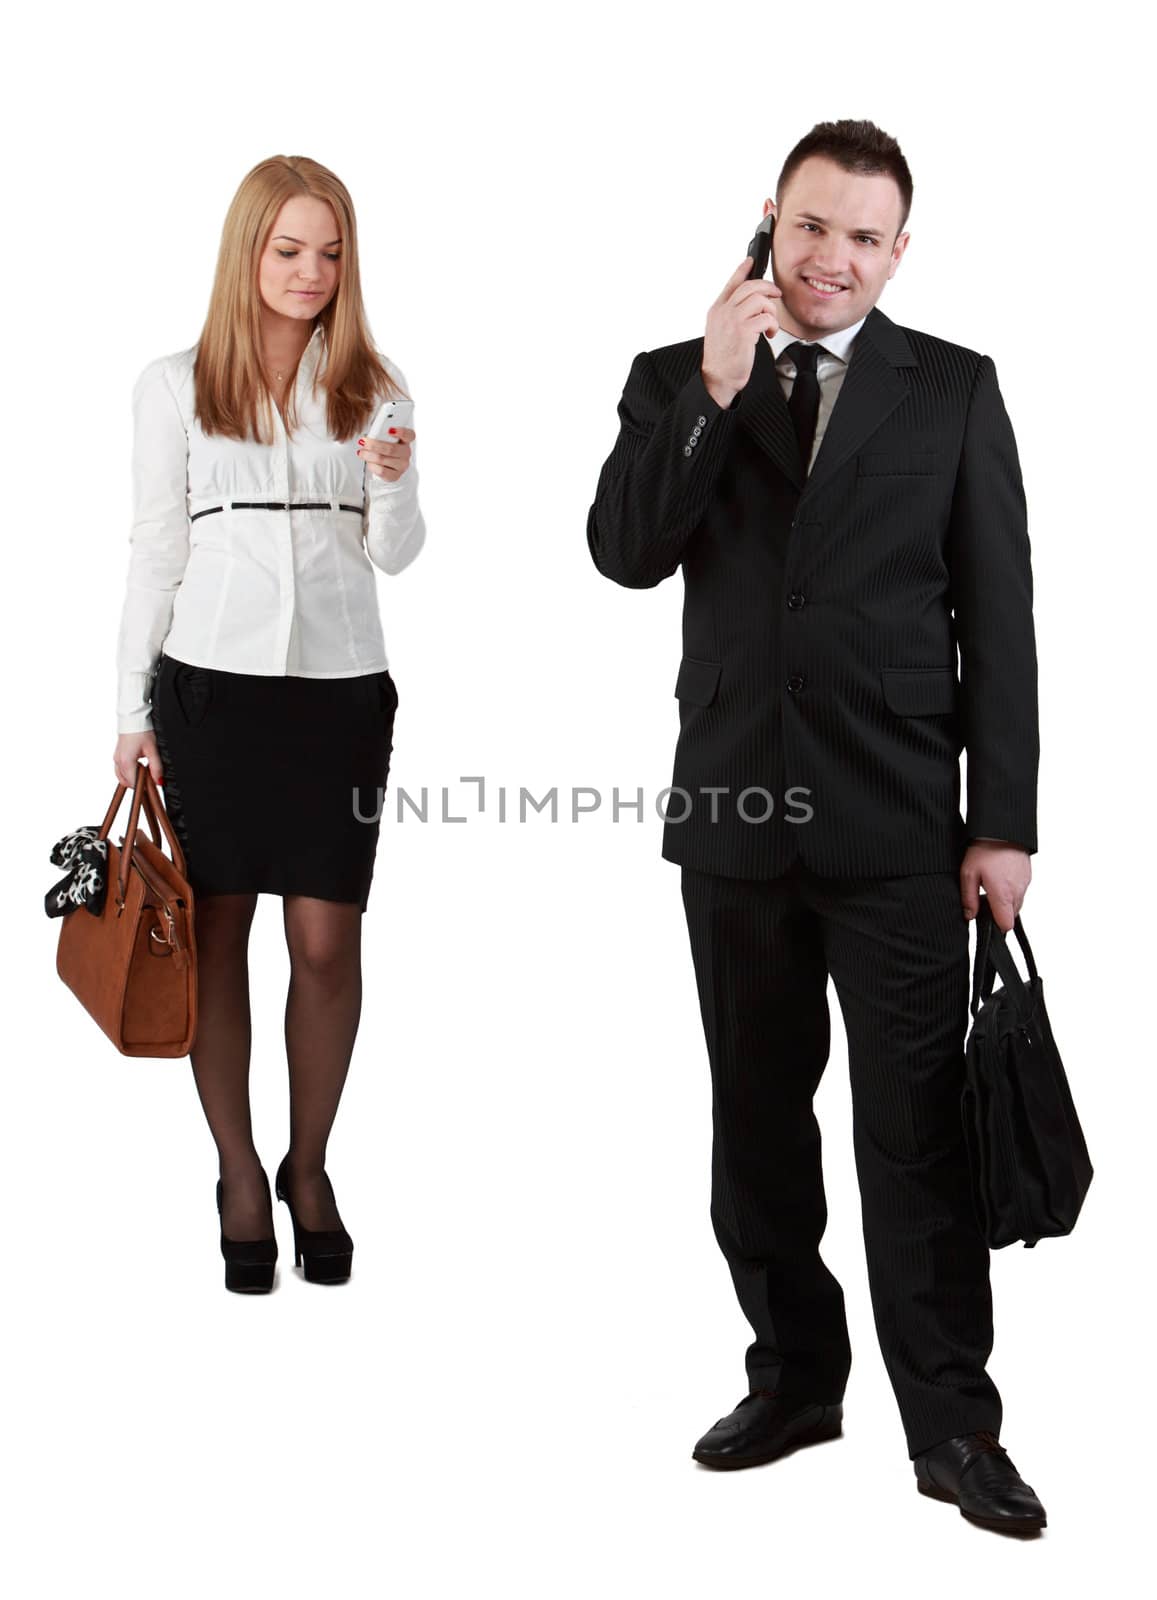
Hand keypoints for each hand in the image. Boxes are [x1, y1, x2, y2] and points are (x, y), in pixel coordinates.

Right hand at [114, 731, 162, 789]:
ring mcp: (116, 758)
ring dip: (133, 779)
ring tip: (146, 773)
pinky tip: (139, 768)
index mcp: (126, 761)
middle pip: (127, 781)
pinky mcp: (117, 755)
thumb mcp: (153, 750)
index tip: (153, 787)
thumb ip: (156, 767)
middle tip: (151, 780)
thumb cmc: (142, 731)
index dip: (144, 787)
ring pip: (122, 777)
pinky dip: (129, 773)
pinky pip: (120, 770)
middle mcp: (118, 761)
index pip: (134, 782)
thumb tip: (158, 781)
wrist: (133, 718)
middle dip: (138, 784)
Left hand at [357, 425, 414, 482]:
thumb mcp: (383, 438)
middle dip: (374, 445)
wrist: (387, 466)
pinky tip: (368, 462)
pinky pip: (381, 471)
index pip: (409, 435)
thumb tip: (368, 434)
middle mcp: (406, 453)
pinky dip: (372, 465)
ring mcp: (402, 466)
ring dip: (369, 455)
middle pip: (391, 449)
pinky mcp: (395, 476)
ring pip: (383, 459)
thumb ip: (379, 433)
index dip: (401, 432)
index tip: (390, 430)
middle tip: (363, 442)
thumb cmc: (384, 449)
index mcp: (405, 440)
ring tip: (361, 452)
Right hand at [701, 257, 783, 408]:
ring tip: (770, 324)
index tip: (750, 261)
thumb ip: (732, 315)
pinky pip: (765, 318)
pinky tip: (768, 334)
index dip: (742, 269)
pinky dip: (771, 325)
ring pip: (760, 300)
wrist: (717, 378)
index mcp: (717, 310)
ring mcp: (733, 320)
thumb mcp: (722, 331)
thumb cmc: (722, 359)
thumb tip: (752, 304)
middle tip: (776, 295)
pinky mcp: (743, 331)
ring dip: (771, 311)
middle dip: (768, 287)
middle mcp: (723, 312)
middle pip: (750, 286)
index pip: (731, 283)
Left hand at [959, 841, 1030, 932]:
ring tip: (991, 885)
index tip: (986, 920)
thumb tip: (970, 916)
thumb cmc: (985, 849)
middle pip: (1011, 915)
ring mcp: (1025, 884)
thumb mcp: (968, 874)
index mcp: (1003, 895)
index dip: (995, 926)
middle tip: (984, 899)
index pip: (1006, 925)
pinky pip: (1020, 891)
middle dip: (999, 912)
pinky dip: (1011, 890)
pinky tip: (999, 878)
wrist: (1002, 828)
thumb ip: (969, 899)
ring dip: (1005, 901)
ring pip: (1017, 903)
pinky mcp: (1027, 876)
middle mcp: (1018, 892)